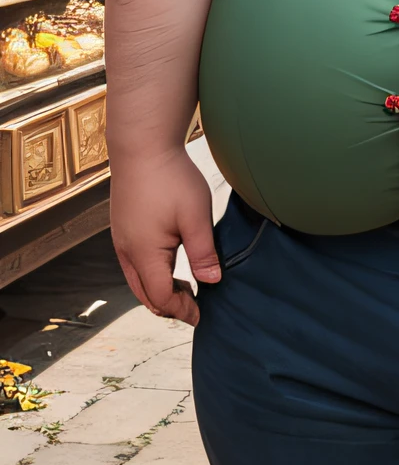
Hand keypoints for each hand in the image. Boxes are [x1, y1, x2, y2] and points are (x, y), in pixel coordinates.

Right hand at [110, 149, 220, 325]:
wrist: (142, 148)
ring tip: (187, 290)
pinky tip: (171, 266)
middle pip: (145, 294)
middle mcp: (127, 252)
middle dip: (169, 306)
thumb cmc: (171, 179)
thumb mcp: (196, 216)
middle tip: (195, 308)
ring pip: (137, 280)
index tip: (201, 316)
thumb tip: (211, 281)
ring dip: (160, 290)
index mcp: (144, 254)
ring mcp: (121, 241)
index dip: (181, 310)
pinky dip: (152, 275)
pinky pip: (134, 264)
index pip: (161, 296)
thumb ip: (203, 252)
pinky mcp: (123, 229)